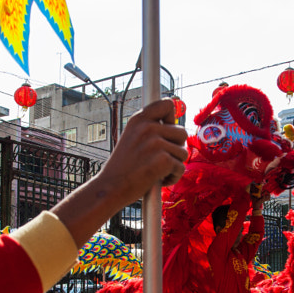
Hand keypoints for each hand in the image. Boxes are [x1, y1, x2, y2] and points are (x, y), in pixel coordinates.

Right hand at [52, 100, 186, 245]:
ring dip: (175, 164)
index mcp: (139, 120)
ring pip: (183, 152)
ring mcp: (155, 143)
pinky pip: (181, 167)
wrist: (110, 188)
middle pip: (181, 132)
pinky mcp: (163, 159)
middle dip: (176, 148)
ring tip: (157, 171)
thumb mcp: (131, 139)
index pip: (167, 104)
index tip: (167, 131)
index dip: (172, 118)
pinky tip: (159, 180)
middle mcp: (147, 127)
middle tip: (160, 159)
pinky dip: (174, 177)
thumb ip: (150, 130)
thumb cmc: (122, 168)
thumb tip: (177, 128)